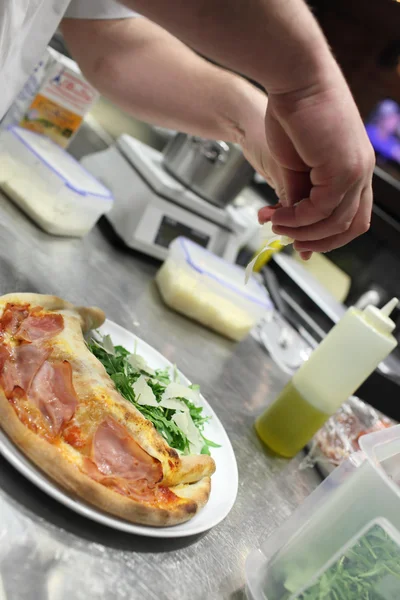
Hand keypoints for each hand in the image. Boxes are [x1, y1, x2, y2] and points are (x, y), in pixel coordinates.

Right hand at [261, 80, 374, 255]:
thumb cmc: (293, 113)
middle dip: (317, 242)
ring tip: (276, 225)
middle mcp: (362, 171)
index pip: (352, 216)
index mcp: (354, 167)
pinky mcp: (345, 168)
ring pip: (336, 223)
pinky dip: (298, 219)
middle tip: (288, 240)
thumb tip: (292, 229)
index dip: (326, 235)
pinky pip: (322, 209)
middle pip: (351, 227)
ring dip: (302, 232)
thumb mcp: (293, 168)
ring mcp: (357, 170)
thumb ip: (297, 199)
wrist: (293, 79)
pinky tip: (279, 215)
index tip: (298, 239)